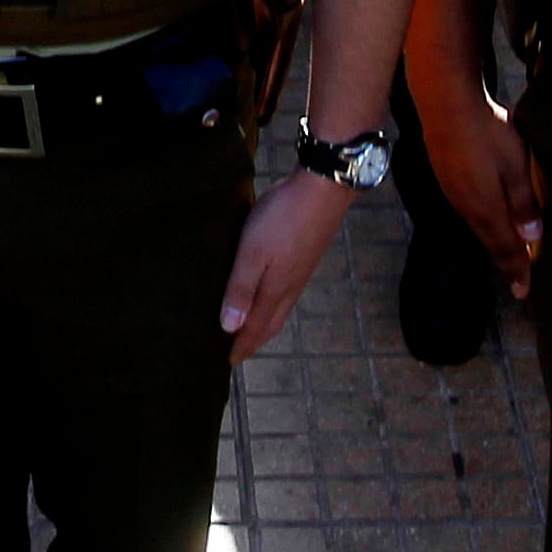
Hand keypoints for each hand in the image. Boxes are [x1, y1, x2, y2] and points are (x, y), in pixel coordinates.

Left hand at [219, 168, 352, 360]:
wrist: (323, 188)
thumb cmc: (282, 218)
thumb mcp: (253, 252)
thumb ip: (241, 289)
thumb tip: (229, 328)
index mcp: (276, 290)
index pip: (256, 327)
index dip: (242, 346)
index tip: (228, 363)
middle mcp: (291, 287)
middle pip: (271, 323)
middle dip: (254, 340)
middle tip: (238, 351)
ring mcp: (301, 273)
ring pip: (281, 309)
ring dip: (264, 323)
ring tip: (249, 328)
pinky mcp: (306, 258)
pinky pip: (287, 293)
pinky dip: (274, 304)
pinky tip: (269, 294)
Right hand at [419, 87, 542, 298]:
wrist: (445, 102)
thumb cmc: (486, 131)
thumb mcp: (515, 164)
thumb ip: (524, 202)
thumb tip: (533, 237)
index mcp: (485, 208)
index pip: (505, 249)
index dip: (517, 271)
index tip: (524, 292)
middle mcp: (467, 207)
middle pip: (490, 242)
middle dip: (506, 261)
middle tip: (519, 280)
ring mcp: (453, 193)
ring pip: (479, 227)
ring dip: (495, 243)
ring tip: (509, 253)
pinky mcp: (447, 178)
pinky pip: (470, 212)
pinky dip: (485, 224)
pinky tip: (490, 219)